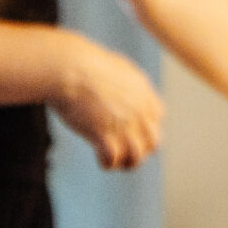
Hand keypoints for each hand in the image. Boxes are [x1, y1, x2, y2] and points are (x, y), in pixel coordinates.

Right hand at [50, 32, 164, 169]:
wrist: (69, 67)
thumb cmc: (83, 64)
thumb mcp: (114, 68)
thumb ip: (124, 82)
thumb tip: (120, 90)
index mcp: (143, 91)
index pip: (158, 117)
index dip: (145, 127)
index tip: (130, 131)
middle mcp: (139, 109)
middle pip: (153, 141)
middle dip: (139, 149)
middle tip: (121, 151)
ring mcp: (124, 123)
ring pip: (137, 156)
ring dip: (125, 161)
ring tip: (110, 158)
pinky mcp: (105, 135)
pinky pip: (113, 159)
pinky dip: (107, 163)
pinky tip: (99, 157)